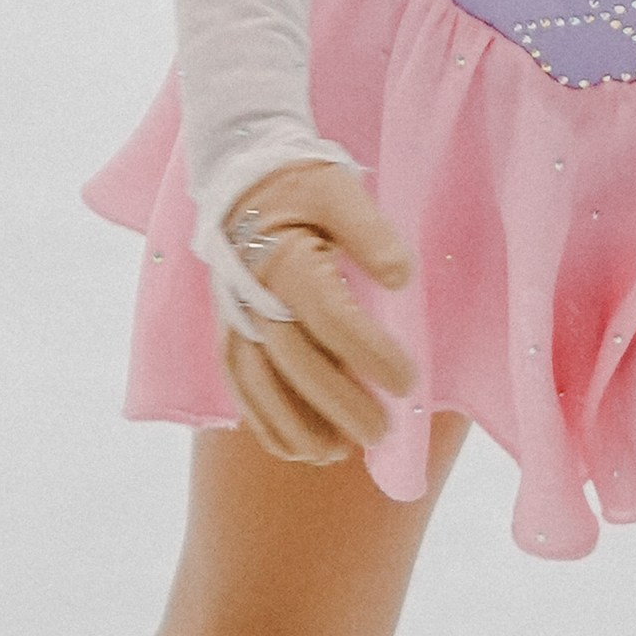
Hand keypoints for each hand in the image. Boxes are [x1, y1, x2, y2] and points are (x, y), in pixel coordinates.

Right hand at [218, 160, 417, 463]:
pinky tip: (296, 449)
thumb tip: (401, 277)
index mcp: (282, 259)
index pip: (328, 315)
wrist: (244, 181)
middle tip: (381, 433)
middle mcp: (251, 296)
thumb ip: (371, 232)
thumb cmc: (303, 186)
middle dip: (338, 403)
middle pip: (293, 360)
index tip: (408, 381)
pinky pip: (239, 386)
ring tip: (339, 454)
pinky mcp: (227, 332)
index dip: (368, 352)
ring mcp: (233, 318)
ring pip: (258, 384)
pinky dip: (264, 422)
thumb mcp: (341, 190)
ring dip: (295, 425)